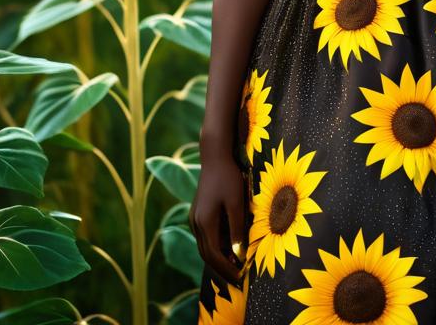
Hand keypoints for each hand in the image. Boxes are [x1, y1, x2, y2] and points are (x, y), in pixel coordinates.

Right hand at [189, 150, 247, 287]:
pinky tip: (228, 248)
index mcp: (205, 222)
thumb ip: (236, 228)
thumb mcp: (236, 202)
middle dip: (222, 268)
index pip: (214, 255)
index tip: (240, 277)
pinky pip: (205, 237)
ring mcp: (195, 218)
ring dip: (218, 258)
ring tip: (235, 266)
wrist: (215, 157)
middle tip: (238, 278)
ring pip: (205, 247)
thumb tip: (238, 254)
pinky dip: (215, 247)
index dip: (227, 268)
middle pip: (207, 255)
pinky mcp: (198, 213)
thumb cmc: (229, 177)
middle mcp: (196, 223)